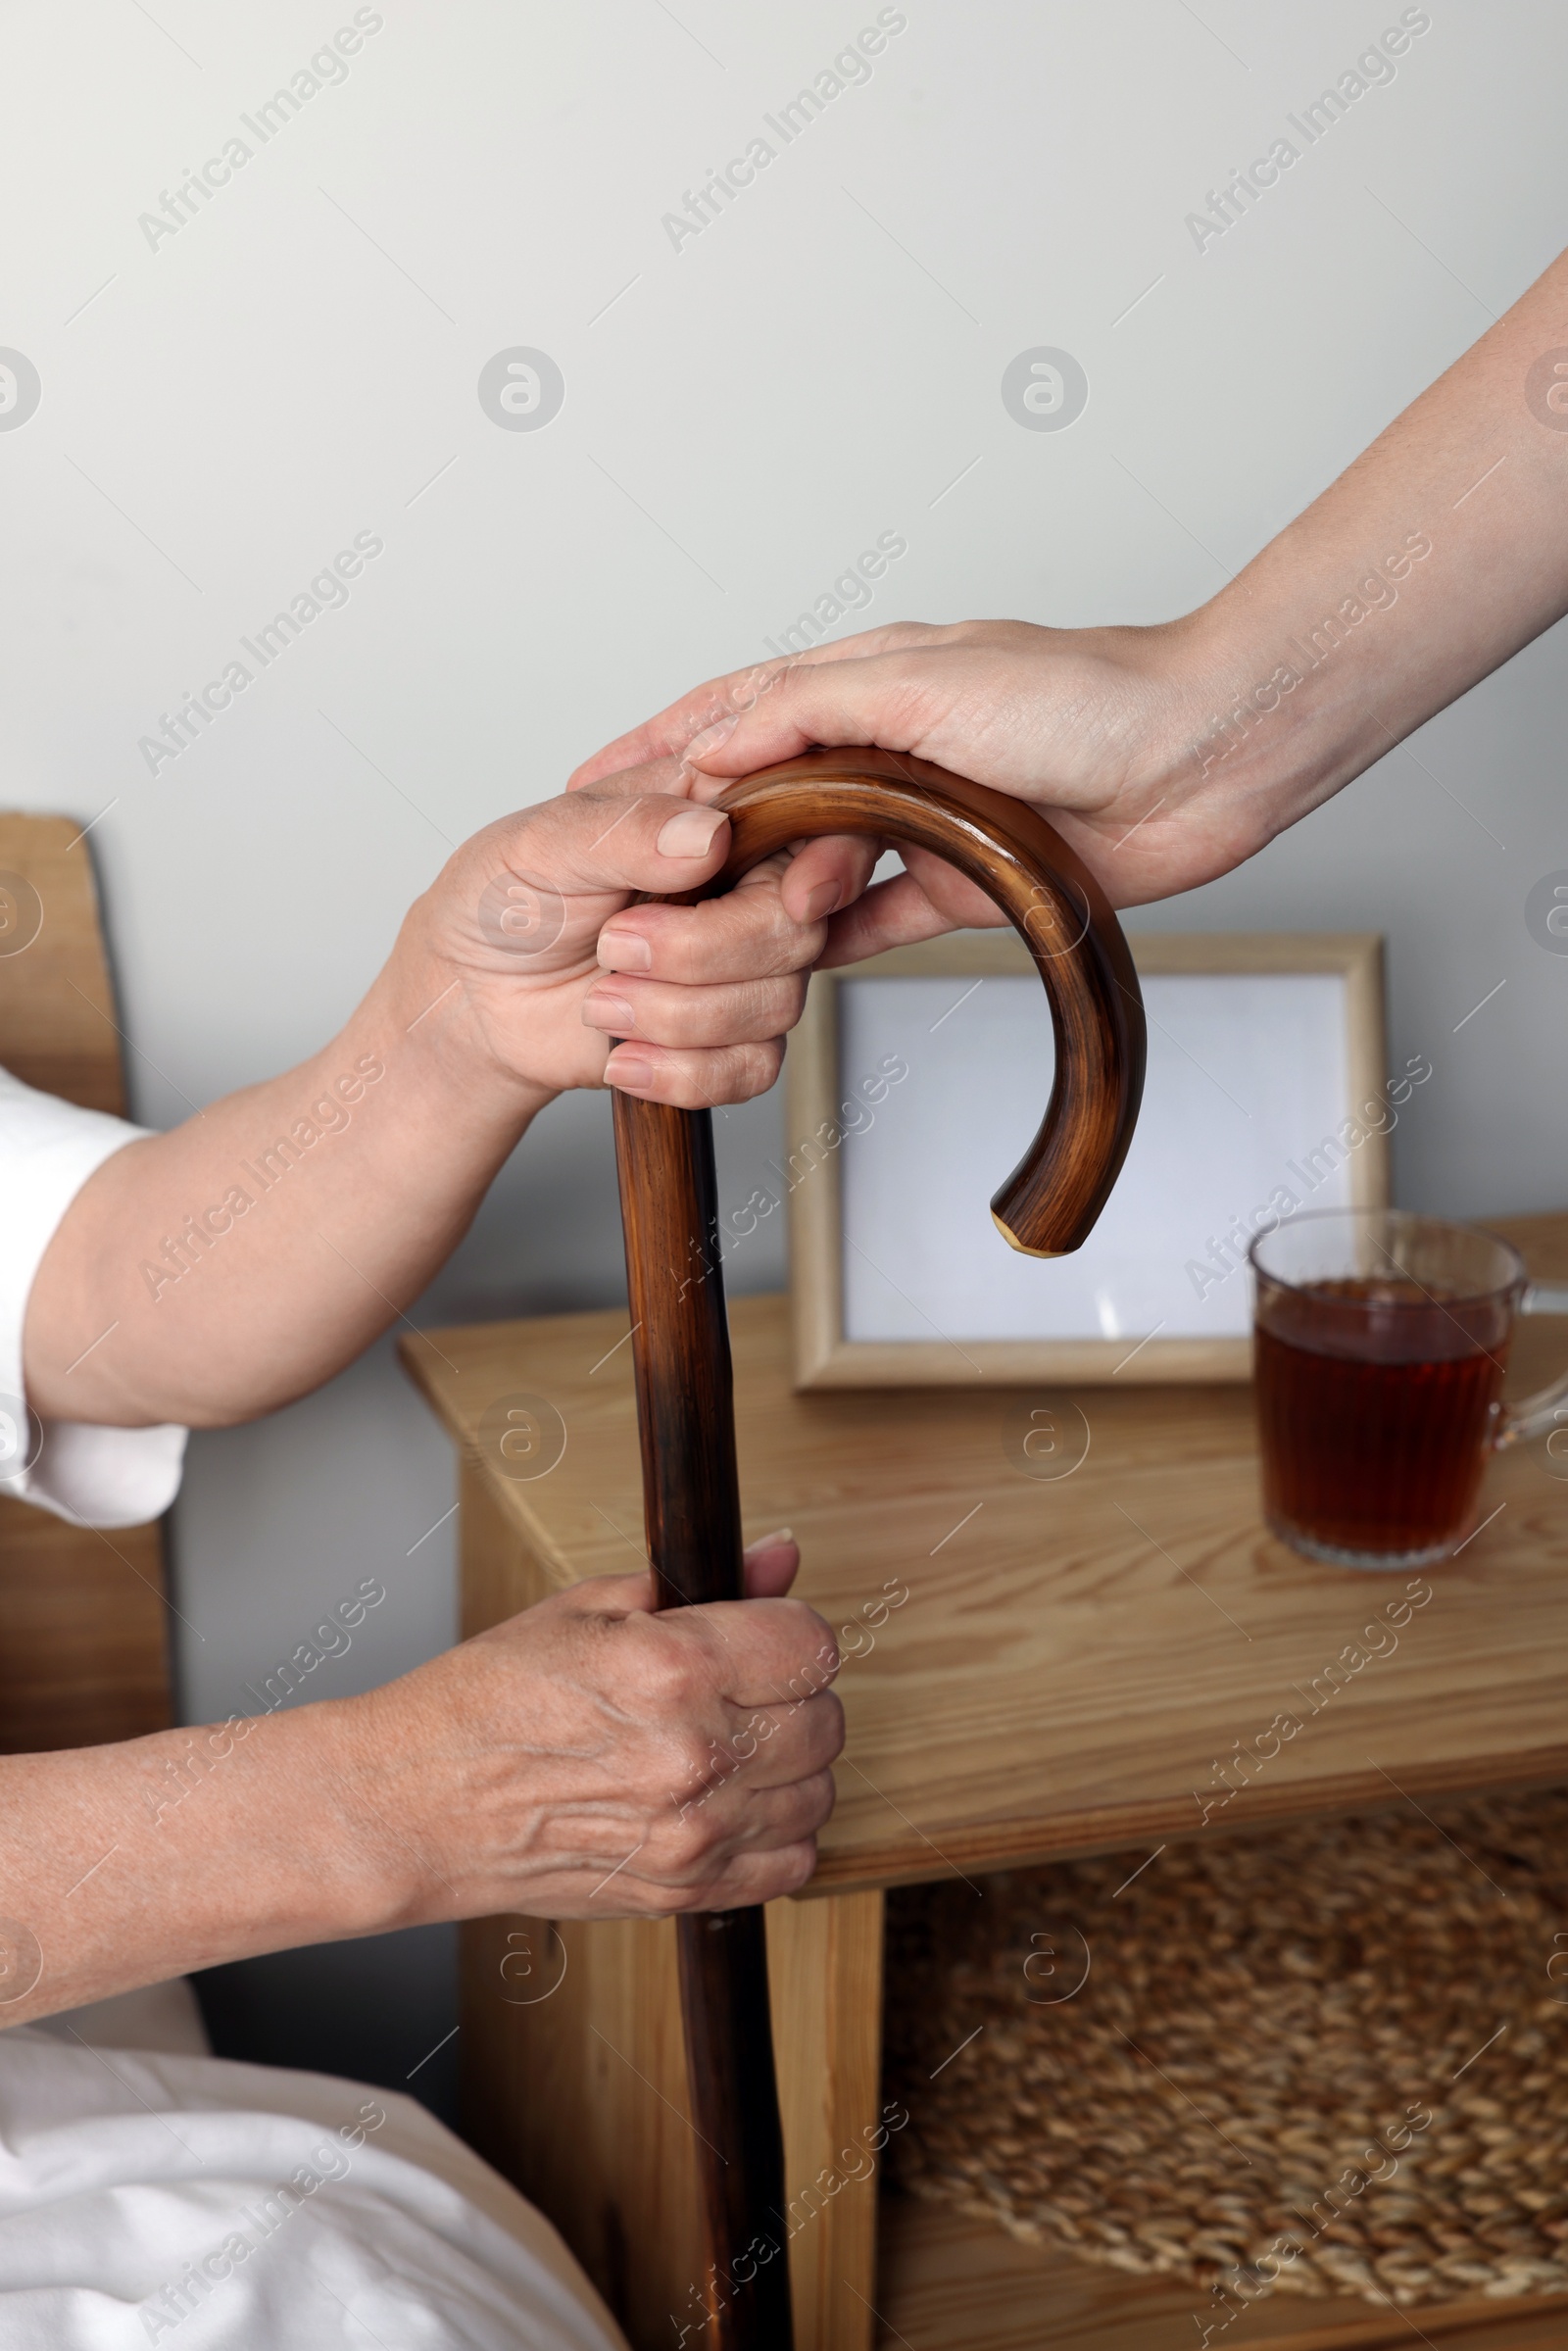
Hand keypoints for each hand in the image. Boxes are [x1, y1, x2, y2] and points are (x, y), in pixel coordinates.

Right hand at [349, 1534, 843, 1918]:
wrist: (414, 1804)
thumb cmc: (486, 1699)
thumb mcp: (585, 1610)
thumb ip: (700, 1584)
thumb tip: (777, 1557)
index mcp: (673, 1670)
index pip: (810, 1646)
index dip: (788, 1632)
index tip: (762, 1636)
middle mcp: (694, 1757)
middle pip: (824, 1720)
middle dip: (789, 1696)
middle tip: (736, 1690)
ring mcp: (692, 1834)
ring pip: (816, 1792)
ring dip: (787, 1765)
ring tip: (726, 1745)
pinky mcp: (682, 1891)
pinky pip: (791, 1862)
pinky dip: (777, 1833)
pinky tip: (729, 1803)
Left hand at [399, 769, 838, 1109]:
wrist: (472, 1001)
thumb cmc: (502, 904)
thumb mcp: (539, 844)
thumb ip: (624, 831)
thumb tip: (705, 833)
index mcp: (711, 814)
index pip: (813, 826)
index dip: (826, 865)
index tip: (792, 895)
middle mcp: (740, 888)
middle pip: (799, 928)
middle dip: (701, 954)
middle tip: (615, 946)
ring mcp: (741, 966)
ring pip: (780, 1005)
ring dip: (675, 1017)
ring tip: (600, 1000)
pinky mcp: (728, 1037)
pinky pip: (754, 1069)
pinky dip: (682, 1072)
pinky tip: (625, 1053)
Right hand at [568, 617, 1260, 953]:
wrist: (1205, 754)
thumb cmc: (1085, 694)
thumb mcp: (925, 680)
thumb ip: (811, 708)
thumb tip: (712, 744)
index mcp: (867, 678)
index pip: (736, 712)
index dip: (659, 745)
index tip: (587, 784)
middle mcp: (886, 744)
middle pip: (761, 793)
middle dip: (689, 832)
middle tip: (618, 879)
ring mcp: (922, 817)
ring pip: (810, 861)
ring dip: (752, 892)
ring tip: (679, 931)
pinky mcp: (965, 879)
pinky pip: (876, 919)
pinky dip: (828, 940)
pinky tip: (781, 968)